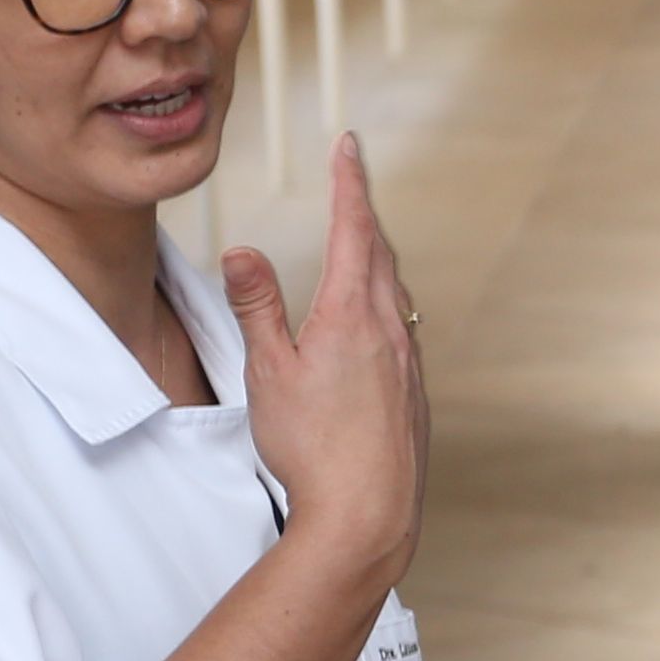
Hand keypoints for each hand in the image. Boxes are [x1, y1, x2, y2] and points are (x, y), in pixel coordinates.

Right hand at [225, 133, 424, 588]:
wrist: (369, 516)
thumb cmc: (313, 448)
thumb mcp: (268, 372)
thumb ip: (256, 307)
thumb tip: (245, 251)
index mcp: (354, 315)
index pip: (355, 229)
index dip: (350, 183)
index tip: (349, 144)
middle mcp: (393, 332)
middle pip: (382, 256)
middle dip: (365, 214)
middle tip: (354, 179)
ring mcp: (410, 365)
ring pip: (398, 295)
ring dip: (379, 260)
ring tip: (365, 242)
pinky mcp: (414, 396)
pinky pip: (404, 333)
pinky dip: (389, 306)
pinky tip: (380, 323)